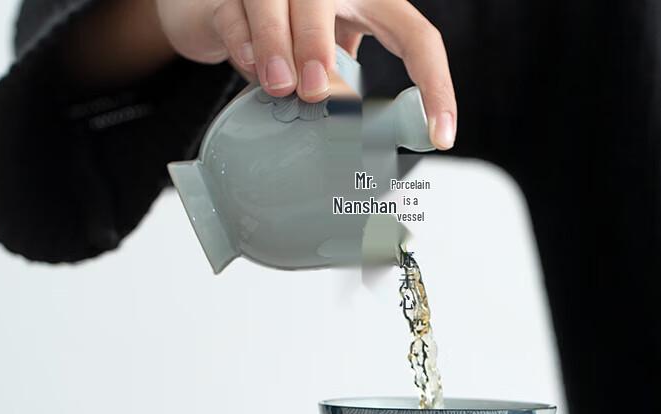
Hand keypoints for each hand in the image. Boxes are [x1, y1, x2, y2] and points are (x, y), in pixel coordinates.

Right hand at [157, 0, 456, 148]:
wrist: (221, 13)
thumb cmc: (290, 41)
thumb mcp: (330, 61)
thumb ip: (346, 89)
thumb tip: (361, 152)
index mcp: (370, 3)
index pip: (417, 39)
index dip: (435, 87)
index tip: (439, 137)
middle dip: (319, 44)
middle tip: (316, 93)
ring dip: (277, 43)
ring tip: (279, 85)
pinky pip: (234, 14)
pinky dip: (243, 45)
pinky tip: (250, 69)